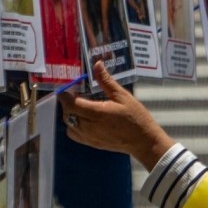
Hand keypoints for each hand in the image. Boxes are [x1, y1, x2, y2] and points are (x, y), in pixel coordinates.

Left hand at [59, 60, 173, 168]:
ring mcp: (89, 137)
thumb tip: (97, 64)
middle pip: (67, 114)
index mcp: (98, 113)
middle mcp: (90, 127)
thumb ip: (106, 81)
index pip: (71, 104)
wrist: (143, 141)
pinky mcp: (91, 143)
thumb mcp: (122, 96)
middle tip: (75, 94)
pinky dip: (73, 125)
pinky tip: (83, 118)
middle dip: (67, 103)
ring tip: (80, 106)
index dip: (65, 95)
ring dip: (70, 114)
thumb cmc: (135, 117)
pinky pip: (73, 134)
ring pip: (68, 124)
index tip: (67, 88)